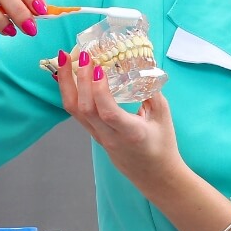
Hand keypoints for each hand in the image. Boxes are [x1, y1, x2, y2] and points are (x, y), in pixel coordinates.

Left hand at [56, 50, 185, 186]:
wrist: (155, 176)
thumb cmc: (163, 146)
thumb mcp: (164, 117)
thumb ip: (152, 90)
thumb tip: (142, 64)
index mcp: (131, 133)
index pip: (108, 113)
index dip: (99, 90)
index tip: (98, 68)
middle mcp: (110, 137)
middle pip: (84, 109)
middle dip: (79, 79)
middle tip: (82, 53)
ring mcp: (98, 137)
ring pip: (74, 110)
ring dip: (67, 83)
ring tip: (65, 59)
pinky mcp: (93, 134)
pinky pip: (76, 112)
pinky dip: (70, 91)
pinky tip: (69, 75)